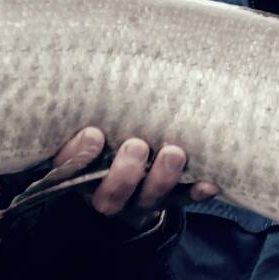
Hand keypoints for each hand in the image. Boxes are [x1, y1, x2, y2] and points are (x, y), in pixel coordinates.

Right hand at [51, 126, 217, 229]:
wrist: (131, 177)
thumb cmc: (105, 138)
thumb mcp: (91, 129)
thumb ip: (89, 115)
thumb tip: (95, 78)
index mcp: (78, 174)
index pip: (68, 170)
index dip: (79, 156)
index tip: (94, 134)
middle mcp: (106, 193)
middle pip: (110, 196)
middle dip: (124, 173)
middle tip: (137, 146)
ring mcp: (138, 201)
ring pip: (147, 199)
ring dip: (161, 178)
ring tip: (173, 153)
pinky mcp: (167, 201)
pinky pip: (182, 200)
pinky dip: (195, 192)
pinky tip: (210, 183)